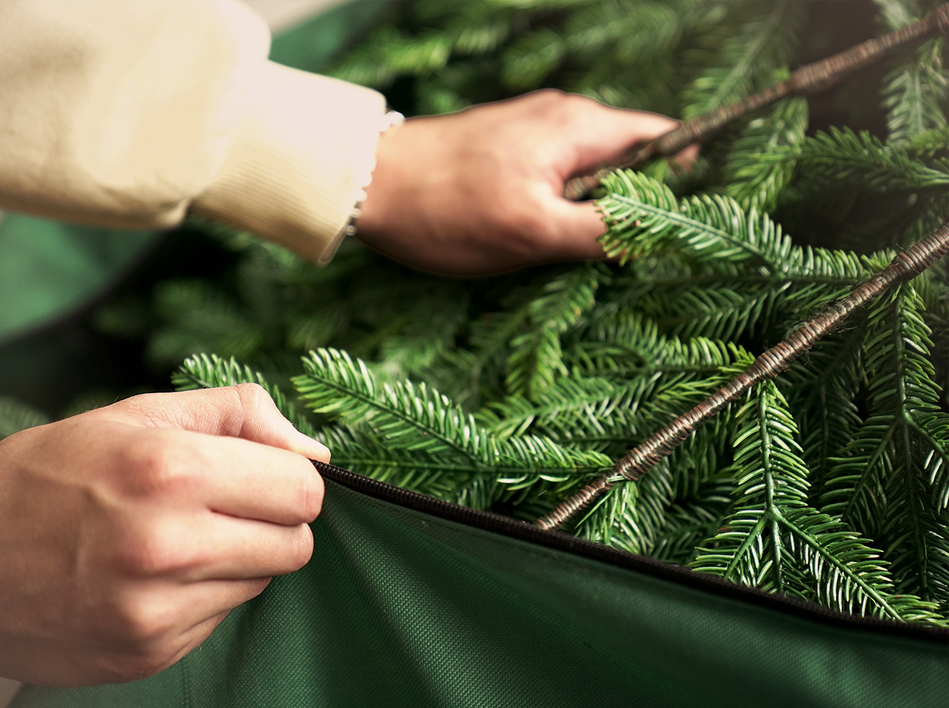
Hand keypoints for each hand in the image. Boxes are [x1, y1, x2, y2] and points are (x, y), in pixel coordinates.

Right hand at [0, 385, 328, 685]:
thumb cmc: (41, 477)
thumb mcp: (134, 414)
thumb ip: (236, 415)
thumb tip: (313, 449)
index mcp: (170, 471)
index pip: (303, 490)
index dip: (289, 479)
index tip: (261, 475)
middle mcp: (169, 546)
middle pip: (296, 545)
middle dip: (273, 521)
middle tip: (222, 508)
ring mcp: (157, 611)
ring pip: (261, 583)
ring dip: (235, 559)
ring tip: (172, 540)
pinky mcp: (147, 654)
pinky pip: (218, 620)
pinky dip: (199, 596)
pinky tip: (147, 577)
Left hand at [355, 90, 683, 274]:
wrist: (365, 186)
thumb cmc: (446, 208)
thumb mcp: (532, 231)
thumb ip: (602, 230)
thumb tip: (657, 232)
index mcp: (579, 126)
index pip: (662, 139)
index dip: (679, 180)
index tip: (676, 224)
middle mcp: (562, 117)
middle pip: (627, 160)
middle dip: (625, 206)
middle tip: (605, 251)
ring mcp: (531, 131)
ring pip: (587, 174)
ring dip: (585, 213)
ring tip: (558, 247)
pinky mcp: (506, 149)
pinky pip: (553, 177)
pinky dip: (554, 208)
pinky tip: (530, 237)